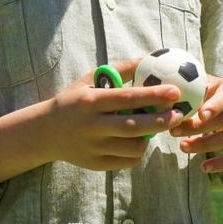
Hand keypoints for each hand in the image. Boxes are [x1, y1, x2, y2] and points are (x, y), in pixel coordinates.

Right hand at [45, 57, 185, 171]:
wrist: (44, 132)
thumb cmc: (73, 101)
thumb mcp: (89, 81)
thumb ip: (120, 71)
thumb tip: (149, 60)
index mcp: (91, 102)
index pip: (127, 98)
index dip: (154, 95)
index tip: (175, 92)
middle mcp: (92, 126)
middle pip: (134, 126)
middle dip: (160, 121)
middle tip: (178, 114)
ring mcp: (94, 148)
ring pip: (133, 147)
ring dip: (150, 137)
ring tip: (157, 126)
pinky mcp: (96, 164)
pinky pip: (127, 161)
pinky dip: (139, 151)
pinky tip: (140, 140)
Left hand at [169, 74, 222, 174]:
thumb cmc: (209, 92)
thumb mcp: (202, 85)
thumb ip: (191, 91)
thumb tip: (171, 101)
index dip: (214, 106)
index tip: (200, 115)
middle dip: (198, 128)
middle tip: (175, 131)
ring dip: (205, 145)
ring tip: (183, 146)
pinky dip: (222, 164)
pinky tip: (204, 166)